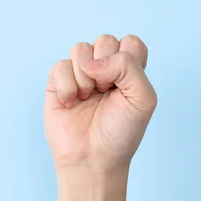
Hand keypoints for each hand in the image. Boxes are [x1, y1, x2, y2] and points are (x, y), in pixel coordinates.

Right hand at [44, 34, 156, 172]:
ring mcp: (80, 74)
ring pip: (80, 48)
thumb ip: (129, 66)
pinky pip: (60, 65)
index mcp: (128, 71)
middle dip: (106, 67)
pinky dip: (67, 86)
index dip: (128, 60)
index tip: (125, 86)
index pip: (130, 43)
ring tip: (88, 98)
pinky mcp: (58, 83)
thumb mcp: (143, 99)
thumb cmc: (121, 133)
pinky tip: (71, 103)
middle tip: (106, 93)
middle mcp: (104, 69)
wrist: (94, 160)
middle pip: (104, 40)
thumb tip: (93, 62)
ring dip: (85, 77)